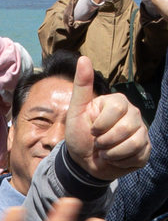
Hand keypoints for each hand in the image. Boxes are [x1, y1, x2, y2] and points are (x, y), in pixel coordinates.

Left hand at [64, 54, 149, 180]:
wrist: (83, 162)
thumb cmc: (79, 134)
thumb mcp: (76, 111)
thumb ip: (81, 86)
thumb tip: (83, 58)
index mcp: (118, 103)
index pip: (117, 109)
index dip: (101, 124)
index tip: (92, 130)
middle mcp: (133, 114)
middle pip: (126, 127)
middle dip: (105, 141)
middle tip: (98, 143)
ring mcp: (141, 132)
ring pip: (134, 142)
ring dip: (112, 153)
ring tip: (105, 152)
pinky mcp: (145, 149)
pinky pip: (138, 155)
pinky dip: (121, 161)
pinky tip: (115, 159)